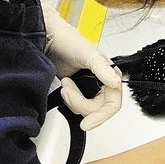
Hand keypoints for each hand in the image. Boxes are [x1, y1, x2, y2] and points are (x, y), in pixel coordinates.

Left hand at [42, 4, 121, 130]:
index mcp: (110, 75)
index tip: (87, 123)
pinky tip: (64, 86)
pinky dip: (68, 100)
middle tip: (68, 92)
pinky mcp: (77, 92)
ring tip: (65, 84)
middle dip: (80, 103)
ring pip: (86, 110)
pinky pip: (75, 106)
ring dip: (72, 101)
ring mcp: (88, 89)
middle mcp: (102, 83)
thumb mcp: (89, 54)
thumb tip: (115, 83)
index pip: (113, 103)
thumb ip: (103, 69)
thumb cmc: (70, 42)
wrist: (49, 40)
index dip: (101, 116)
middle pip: (97, 109)